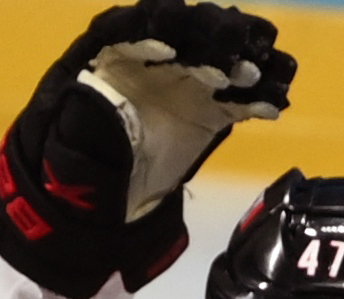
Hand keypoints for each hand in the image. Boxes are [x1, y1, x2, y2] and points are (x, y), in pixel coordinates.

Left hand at [0, 0, 295, 297]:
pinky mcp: (206, 115)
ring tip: (272, 69)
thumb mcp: (67, 157)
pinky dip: (256, 102)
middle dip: (212, 40)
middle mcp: (146, 65)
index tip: (175, 49)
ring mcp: (180, 89)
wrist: (94, 221)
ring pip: (215, 64)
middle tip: (242, 47)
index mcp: (102, 63)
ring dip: (244, 64)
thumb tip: (100, 97)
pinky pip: (234, 102)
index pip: (128, 31)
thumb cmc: (72, 186)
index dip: (153, 32)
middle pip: (181, 38)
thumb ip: (85, 129)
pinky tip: (276, 105)